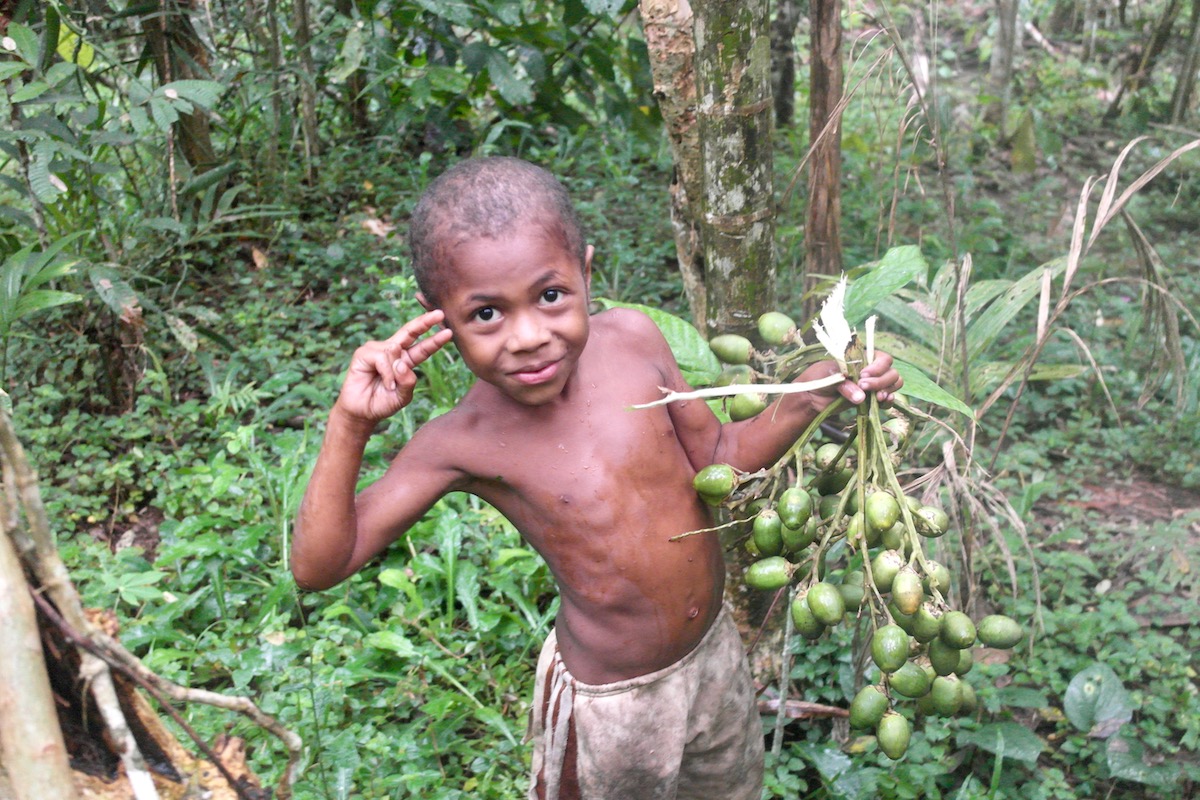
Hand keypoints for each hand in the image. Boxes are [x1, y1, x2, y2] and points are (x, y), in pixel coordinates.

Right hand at [334, 310, 453, 423]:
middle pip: (410, 332)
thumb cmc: (383, 403)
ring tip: (390, 387)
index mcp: (406, 361)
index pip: (423, 348)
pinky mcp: (364, 353)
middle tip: (440, 314)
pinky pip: (382, 358)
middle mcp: (393, 352)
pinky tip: (385, 383)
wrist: (363, 412)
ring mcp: (378, 350)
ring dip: (395, 372)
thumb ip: (408, 381)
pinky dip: (386, 373)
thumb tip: (402, 363)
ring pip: (395, 350)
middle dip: (424, 322)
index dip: (435, 341)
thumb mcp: (403, 396)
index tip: (449, 332)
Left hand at [800, 352, 903, 411]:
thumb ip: (845, 385)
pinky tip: (882, 402)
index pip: (883, 358)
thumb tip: (861, 397)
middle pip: (891, 372)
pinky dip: (889, 401)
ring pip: (894, 383)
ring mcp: (873, 384)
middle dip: (880, 381)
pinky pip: (888, 399)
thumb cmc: (818, 378)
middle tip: (863, 387)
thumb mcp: (829, 376)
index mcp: (862, 357)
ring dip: (887, 390)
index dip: (878, 367)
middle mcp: (872, 370)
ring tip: (876, 397)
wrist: (811, 396)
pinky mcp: (871, 399)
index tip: (863, 375)